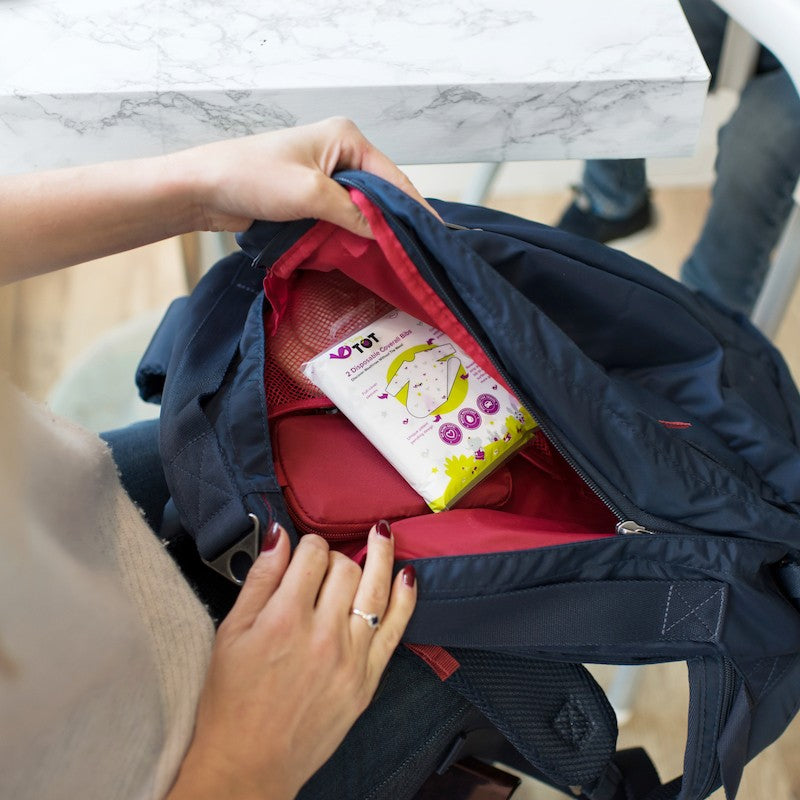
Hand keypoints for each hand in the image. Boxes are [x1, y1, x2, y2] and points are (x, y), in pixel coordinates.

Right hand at [167, 521, 416, 799]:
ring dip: (381, 556)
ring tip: (384, 533)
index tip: (303, 551)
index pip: (312, 556)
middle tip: (323, 566)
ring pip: (376, 589)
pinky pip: (396, 629)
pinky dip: (405, 599)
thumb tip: (280, 536)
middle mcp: (323, 634)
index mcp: (285, 618)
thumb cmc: (232, 700)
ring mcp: (351, 657)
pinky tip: (407, 575)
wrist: (250, 762)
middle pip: (345, 568)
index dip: (308, 545)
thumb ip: (260, 579)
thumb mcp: (231, 632)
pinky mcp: (368, 679)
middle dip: (335, 557)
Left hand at [173, 116, 439, 238]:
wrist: (205, 188)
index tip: (432, 235)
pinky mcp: (311, 194)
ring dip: (369, 229)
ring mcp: (325, 174)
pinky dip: (350, 232)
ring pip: (361, 206)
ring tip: (393, 256)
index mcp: (345, 138)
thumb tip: (382, 234)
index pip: (391, 175)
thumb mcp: (310, 194)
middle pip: (379, 192)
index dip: (412, 207)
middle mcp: (340, 152)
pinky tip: (362, 251)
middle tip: (413, 252)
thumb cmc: (252, 178)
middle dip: (392, 220)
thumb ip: (351, 213)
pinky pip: (342, 215)